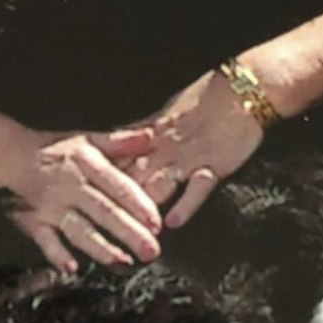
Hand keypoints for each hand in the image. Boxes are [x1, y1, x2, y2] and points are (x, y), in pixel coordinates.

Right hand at [8, 127, 161, 272]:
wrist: (12, 154)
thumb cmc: (58, 150)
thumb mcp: (89, 139)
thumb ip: (120, 141)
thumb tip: (151, 136)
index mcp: (88, 165)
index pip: (118, 186)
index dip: (138, 204)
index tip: (157, 223)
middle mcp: (71, 186)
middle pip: (103, 211)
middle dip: (128, 232)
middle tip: (151, 251)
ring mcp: (52, 206)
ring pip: (79, 228)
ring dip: (100, 246)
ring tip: (121, 261)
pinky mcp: (34, 220)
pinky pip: (45, 239)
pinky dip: (56, 254)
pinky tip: (71, 267)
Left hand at [101, 68, 266, 229]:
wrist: (244, 89)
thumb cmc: (209, 98)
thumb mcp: (168, 113)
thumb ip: (144, 134)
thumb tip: (118, 144)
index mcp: (151, 135)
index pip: (118, 158)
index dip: (97, 177)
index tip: (79, 194)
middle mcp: (164, 148)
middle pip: (133, 176)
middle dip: (115, 201)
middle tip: (97, 223)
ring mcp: (188, 157)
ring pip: (159, 184)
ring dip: (145, 208)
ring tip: (132, 232)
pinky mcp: (213, 165)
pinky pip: (196, 188)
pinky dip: (184, 204)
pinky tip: (173, 222)